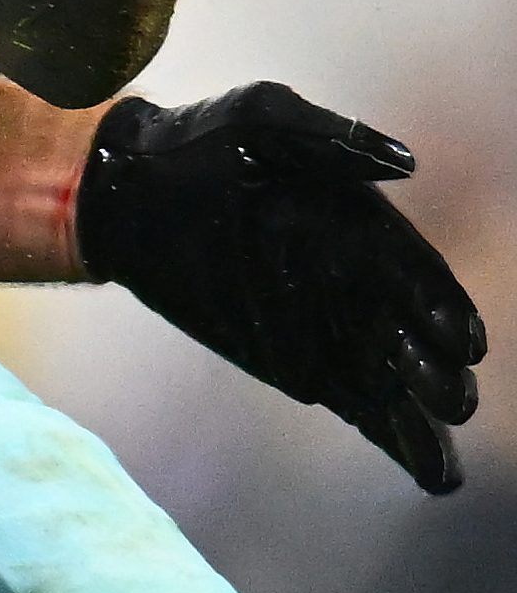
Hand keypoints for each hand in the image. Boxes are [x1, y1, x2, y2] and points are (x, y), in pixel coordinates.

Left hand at [76, 83, 486, 493]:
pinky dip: (393, 438)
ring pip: (394, 383)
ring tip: (445, 466)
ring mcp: (332, 328)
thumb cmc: (197, 143)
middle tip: (453, 402)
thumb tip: (403, 162)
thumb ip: (329, 138)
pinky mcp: (297, 363)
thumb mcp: (260, 118)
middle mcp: (359, 283)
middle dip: (437, 373)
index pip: (418, 275)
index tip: (464, 342)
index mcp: (363, 227)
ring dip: (422, 422)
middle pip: (413, 339)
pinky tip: (430, 474)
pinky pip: (357, 405)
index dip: (443, 308)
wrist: (127, 190)